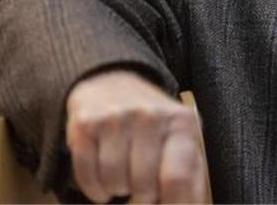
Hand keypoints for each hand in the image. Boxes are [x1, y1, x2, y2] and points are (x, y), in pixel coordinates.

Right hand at [65, 69, 207, 203]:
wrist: (112, 83)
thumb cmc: (153, 125)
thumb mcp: (182, 139)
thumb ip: (190, 178)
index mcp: (182, 123)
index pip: (177, 179)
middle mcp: (150, 116)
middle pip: (144, 186)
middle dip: (143, 197)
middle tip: (143, 186)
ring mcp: (116, 118)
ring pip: (114, 182)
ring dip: (117, 190)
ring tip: (125, 176)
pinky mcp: (86, 124)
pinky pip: (87, 176)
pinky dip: (94, 189)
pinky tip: (104, 180)